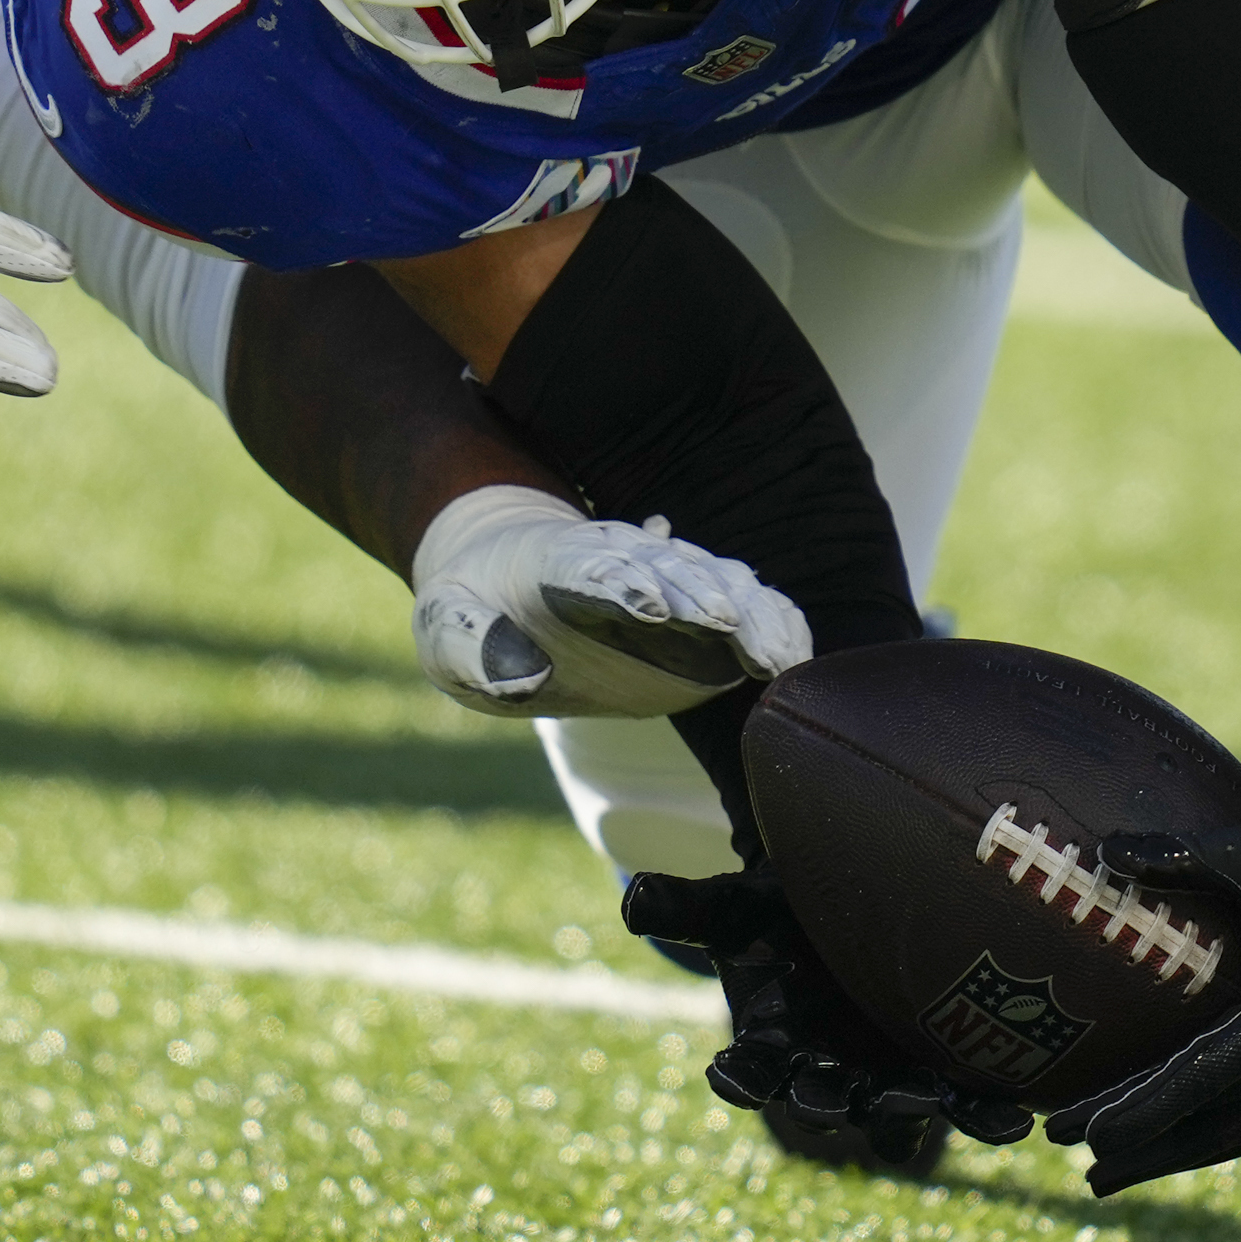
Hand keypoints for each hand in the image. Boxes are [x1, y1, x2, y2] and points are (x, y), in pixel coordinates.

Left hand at [406, 486, 809, 714]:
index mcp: (555, 564)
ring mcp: (665, 584)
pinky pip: (744, 609)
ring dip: (746, 614)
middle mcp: (622, 565)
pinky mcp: (694, 613)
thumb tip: (520, 677)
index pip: (589, 570)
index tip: (648, 606)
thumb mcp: (444, 630)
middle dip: (697, 595)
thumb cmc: (472, 608)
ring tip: (776, 654)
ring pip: (715, 585)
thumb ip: (469, 648)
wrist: (508, 575)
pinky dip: (770, 624)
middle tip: (726, 624)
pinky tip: (796, 654)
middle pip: (668, 572)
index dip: (620, 583)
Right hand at [622, 866, 1030, 1150]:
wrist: (841, 908)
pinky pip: (966, 1100)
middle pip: (825, 1101)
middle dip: (830, 1102)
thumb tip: (633, 899)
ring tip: (931, 1106)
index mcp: (771, 1046)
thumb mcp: (733, 904)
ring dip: (915, 1116)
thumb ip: (687, 907)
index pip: (747, 1072)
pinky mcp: (944, 1068)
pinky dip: (987, 1112)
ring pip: (900, 1113)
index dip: (739, 1077)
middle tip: (837, 1098)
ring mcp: (887, 1076)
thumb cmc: (777, 910)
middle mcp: (827, 1073)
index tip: (731, 1074)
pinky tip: (1016, 1116)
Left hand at [1041, 802, 1240, 1194]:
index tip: (1082, 1136)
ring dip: (1174, 1154)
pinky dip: (1216, 1137)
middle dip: (1141, 1148)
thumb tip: (1102, 850)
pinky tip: (1173, 1142)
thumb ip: (1179, 857)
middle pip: (1214, 1126)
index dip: (1139, 1111)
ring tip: (1107, 1171)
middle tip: (1073, 1160)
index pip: (1200, 1076)